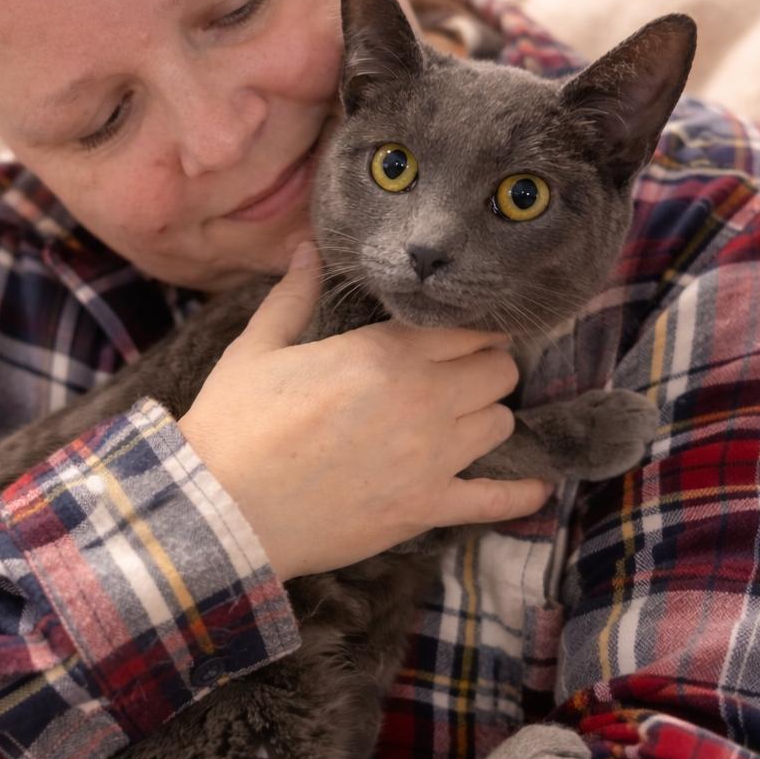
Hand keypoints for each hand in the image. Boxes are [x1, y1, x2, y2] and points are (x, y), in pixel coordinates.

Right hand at [177, 242, 551, 581]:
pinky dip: (519, 493)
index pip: (463, 328)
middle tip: (462, 374)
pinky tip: (536, 487)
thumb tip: (307, 247)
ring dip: (487, 417)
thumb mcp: (256, 348)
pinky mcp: (426, 508)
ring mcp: (431, 458)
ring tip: (466, 419)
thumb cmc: (234, 425)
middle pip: (496, 371)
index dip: (471, 328)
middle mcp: (422, 400)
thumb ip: (293, 295)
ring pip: (500, 423)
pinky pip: (495, 499)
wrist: (222, 511)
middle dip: (485, 367)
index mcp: (383, 353)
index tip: (464, 333)